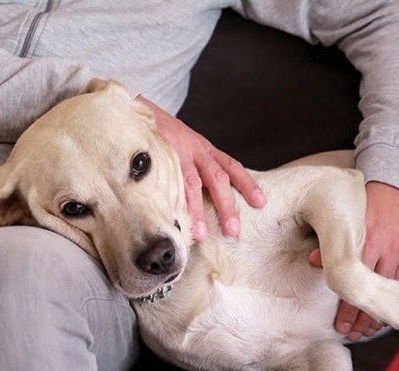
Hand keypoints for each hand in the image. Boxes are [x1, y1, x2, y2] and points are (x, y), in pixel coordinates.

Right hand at [137, 96, 265, 240]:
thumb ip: (196, 166)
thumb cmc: (163, 134)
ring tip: (201, 233)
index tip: (261, 202)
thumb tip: (208, 198)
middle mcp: (195, 150)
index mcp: (205, 149)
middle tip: (233, 230)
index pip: (232, 166)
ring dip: (197, 210)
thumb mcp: (186, 144)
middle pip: (217, 178)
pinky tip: (173, 218)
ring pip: (192, 184)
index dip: (247, 184)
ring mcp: (177, 153)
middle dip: (226, 205)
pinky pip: (167, 180)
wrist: (137, 109)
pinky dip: (172, 201)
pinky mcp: (159, 156)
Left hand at [308, 181, 398, 340]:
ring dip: (380, 313)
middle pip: (376, 290)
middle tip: (351, 333)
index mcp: (369, 238)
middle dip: (363, 316)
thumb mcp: (342, 216)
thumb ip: (329, 239)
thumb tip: (313, 261)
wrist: (393, 186)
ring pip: (394, 290)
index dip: (348, 305)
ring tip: (366, 330)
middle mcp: (390, 247)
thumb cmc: (362, 203)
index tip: (340, 324)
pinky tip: (386, 312)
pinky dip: (397, 299)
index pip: (357, 280)